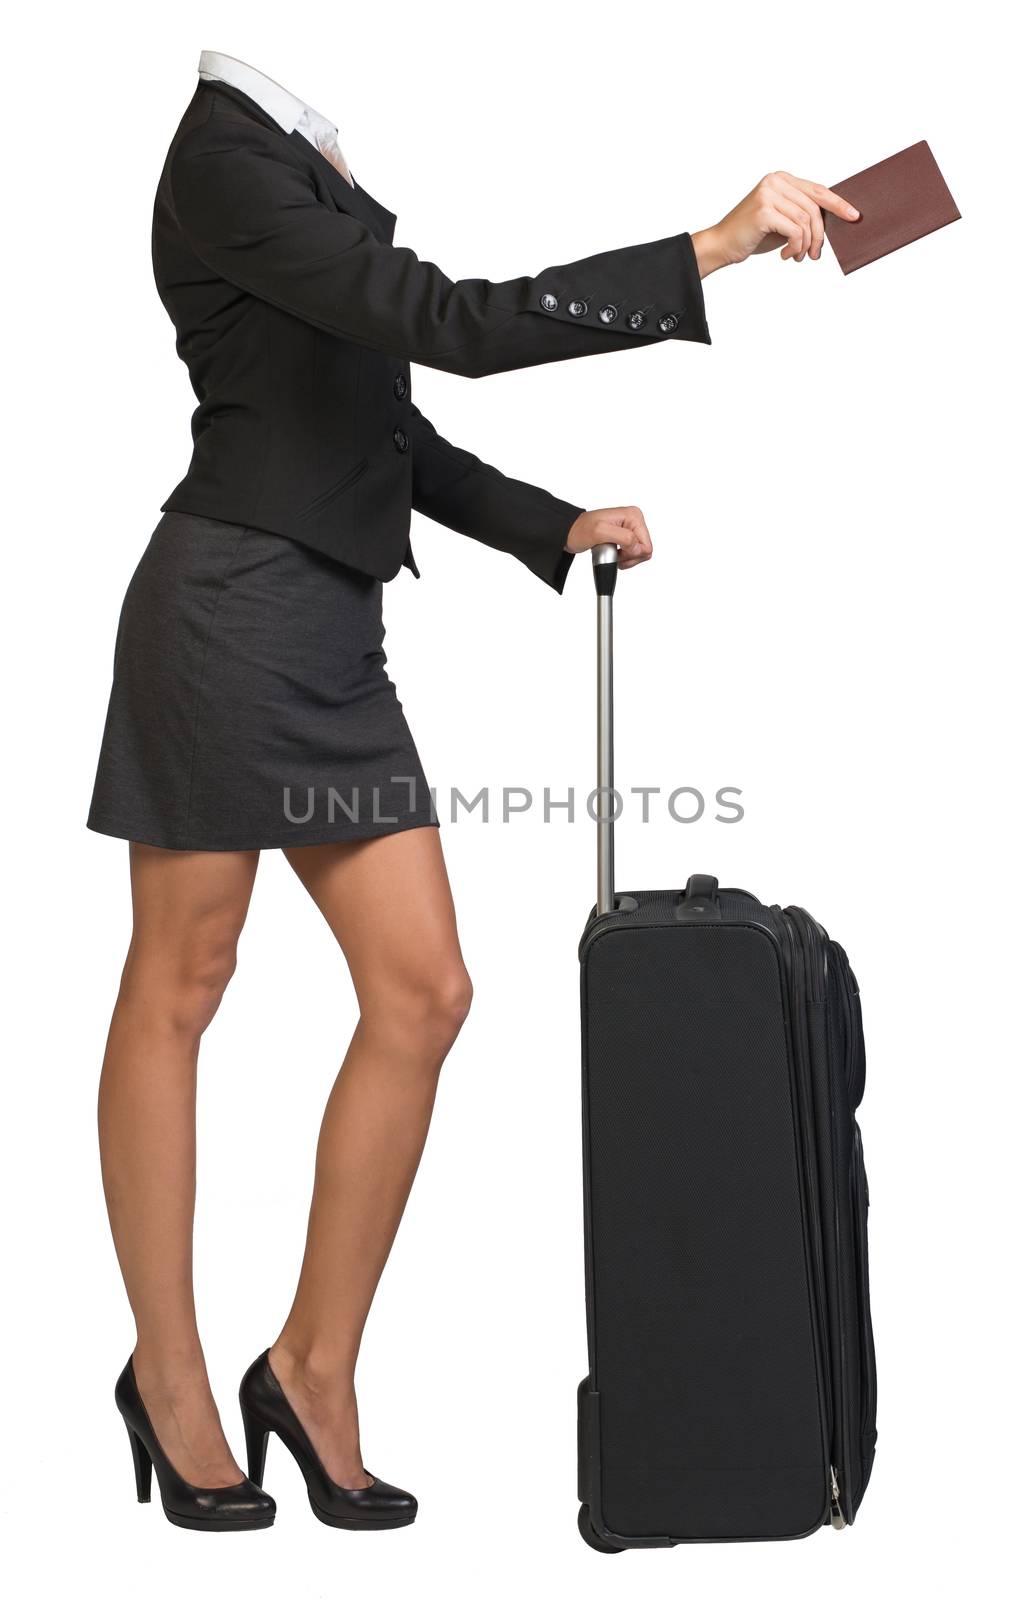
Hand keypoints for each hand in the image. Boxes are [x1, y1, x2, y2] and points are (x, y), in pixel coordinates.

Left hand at [566, 507, 651, 569]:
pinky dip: (623, 558)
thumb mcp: (600, 532)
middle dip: (629, 557)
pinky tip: (612, 553)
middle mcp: (634, 520)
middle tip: (612, 553)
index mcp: (633, 515)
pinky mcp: (626, 536)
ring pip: (639, 554)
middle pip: (644, 550)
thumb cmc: (580, 530)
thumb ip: (624, 538)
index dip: (631, 554)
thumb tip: (638, 547)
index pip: (646, 546)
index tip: (616, 550)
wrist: (569, 533)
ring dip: (625, 559)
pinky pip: (632, 554)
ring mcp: (630, 528)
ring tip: (610, 552)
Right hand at [691, 173, 858, 274]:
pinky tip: (785, 255)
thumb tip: (832, 221)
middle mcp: (775, 181)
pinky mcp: (764, 210)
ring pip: (806, 221)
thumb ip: (801, 214)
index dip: (838, 203)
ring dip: (805, 245)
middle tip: (815, 254)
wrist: (721, 245)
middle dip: (819, 235)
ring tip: (797, 256)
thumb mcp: (781, 220)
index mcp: (780, 179)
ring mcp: (769, 194)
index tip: (854, 216)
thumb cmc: (752, 235)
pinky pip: (795, 231)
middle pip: (814, 208)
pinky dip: (794, 247)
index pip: (817, 190)